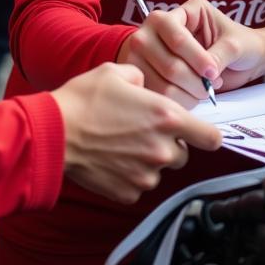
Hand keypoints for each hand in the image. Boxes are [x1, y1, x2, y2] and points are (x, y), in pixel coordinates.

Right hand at [52, 63, 221, 203]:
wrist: (52, 133)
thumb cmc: (84, 99)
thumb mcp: (118, 72)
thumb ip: (143, 78)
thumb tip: (146, 86)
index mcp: (166, 117)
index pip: (212, 138)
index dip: (207, 134)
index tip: (199, 132)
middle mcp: (162, 149)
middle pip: (184, 154)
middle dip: (170, 144)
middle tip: (144, 131)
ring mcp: (145, 174)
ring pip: (160, 169)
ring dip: (149, 160)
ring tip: (123, 144)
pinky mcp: (128, 192)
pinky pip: (139, 184)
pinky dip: (130, 175)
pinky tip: (111, 159)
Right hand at [116, 0, 263, 106]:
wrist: (249, 62)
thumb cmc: (243, 44)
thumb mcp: (234, 45)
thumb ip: (218, 56)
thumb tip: (203, 76)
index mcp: (186, 12)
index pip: (174, 32)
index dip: (193, 56)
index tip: (212, 72)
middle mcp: (164, 28)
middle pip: (163, 58)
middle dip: (189, 77)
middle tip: (209, 85)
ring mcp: (156, 52)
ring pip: (157, 78)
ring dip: (184, 91)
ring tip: (203, 91)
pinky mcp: (155, 73)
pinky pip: (156, 91)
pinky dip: (176, 100)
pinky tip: (192, 97)